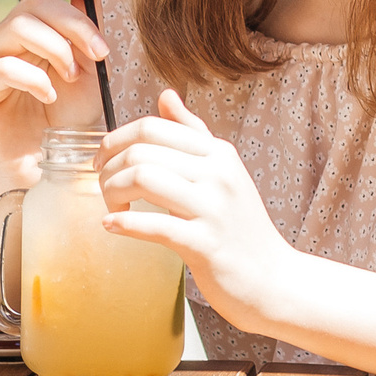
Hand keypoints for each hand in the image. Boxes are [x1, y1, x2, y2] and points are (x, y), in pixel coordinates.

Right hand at [0, 0, 110, 176]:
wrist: (48, 167)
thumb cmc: (68, 119)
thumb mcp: (90, 70)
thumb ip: (87, 30)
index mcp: (35, 25)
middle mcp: (7, 35)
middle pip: (34, 1)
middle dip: (74, 22)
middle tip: (101, 51)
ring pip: (16, 26)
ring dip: (56, 48)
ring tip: (73, 77)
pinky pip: (0, 67)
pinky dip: (33, 78)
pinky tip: (50, 95)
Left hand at [96, 89, 294, 330]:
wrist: (272, 279)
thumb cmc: (240, 227)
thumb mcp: (223, 172)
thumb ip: (193, 134)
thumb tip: (166, 95)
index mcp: (218, 153)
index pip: (153, 127)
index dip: (115, 140)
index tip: (102, 161)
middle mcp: (218, 174)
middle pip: (142, 150)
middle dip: (108, 168)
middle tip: (103, 188)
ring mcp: (213, 208)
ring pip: (143, 178)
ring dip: (112, 192)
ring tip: (111, 207)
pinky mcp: (205, 244)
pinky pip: (154, 224)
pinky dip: (124, 223)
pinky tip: (112, 226)